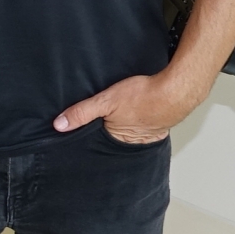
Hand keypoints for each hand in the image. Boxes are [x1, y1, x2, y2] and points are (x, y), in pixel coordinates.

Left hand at [54, 71, 203, 144]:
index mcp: (118, 140)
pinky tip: (139, 113)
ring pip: (131, 134)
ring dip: (127, 127)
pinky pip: (147, 128)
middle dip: (109, 132)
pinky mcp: (160, 126)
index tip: (85, 133)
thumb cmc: (143, 96)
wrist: (175, 91)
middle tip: (107, 121)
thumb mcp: (105, 101)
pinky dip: (142, 123)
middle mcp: (134, 142)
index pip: (99, 142)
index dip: (92, 136)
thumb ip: (82, 112)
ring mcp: (149, 135)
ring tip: (124, 116)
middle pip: (115, 139)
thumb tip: (59, 125)